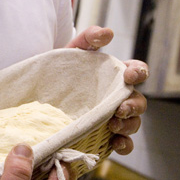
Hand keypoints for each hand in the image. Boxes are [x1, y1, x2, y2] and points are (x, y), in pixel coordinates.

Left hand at [66, 25, 147, 154]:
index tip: (129, 75)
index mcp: (114, 75)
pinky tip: (115, 144)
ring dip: (128, 125)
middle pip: (138, 102)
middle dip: (133, 105)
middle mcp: (117, 97)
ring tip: (113, 125)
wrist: (40, 91)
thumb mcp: (73, 49)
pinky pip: (123, 143)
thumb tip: (107, 34)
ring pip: (133, 123)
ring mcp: (113, 117)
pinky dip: (124, 145)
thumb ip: (89, 37)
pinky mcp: (104, 135)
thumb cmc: (62, 68)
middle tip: (119, 108)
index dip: (138, 72)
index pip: (136, 72)